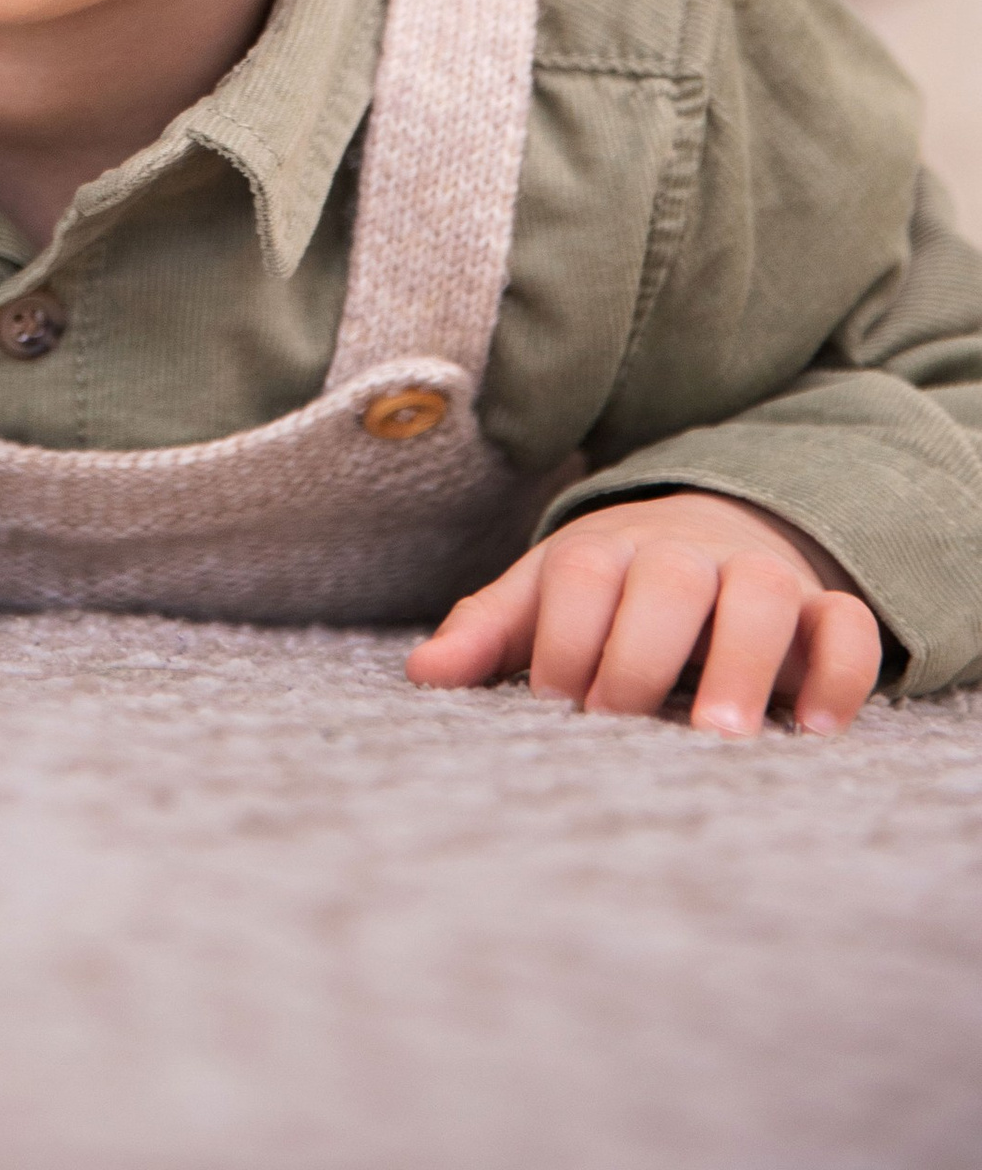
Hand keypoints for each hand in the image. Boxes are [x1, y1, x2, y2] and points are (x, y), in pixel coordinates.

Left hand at [406, 490, 883, 734]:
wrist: (712, 532)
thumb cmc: (612, 588)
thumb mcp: (547, 597)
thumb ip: (491, 632)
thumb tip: (421, 675)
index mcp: (607, 551)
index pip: (580, 576)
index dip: (563, 638)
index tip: (552, 704)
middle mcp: (685, 554)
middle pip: (668, 579)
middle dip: (643, 651)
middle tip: (624, 723)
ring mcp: (759, 575)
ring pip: (762, 594)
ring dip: (742, 659)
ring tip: (723, 735)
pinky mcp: (821, 609)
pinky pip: (846, 625)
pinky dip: (840, 670)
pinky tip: (815, 729)